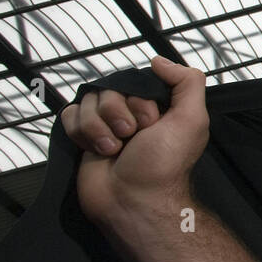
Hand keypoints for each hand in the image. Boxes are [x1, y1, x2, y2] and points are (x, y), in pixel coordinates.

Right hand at [59, 55, 209, 222]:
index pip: (136, 81)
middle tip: (131, 138)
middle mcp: (131, 113)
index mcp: (158, 106)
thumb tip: (159, 60)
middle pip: (109, 89)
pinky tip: (97, 151)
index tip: (151, 124)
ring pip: (88, 101)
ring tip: (115, 149)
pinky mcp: (83, 136)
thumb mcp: (191, 120)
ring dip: (99, 127)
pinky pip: (70, 114)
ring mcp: (106, 124)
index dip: (140, 101)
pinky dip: (81, 133)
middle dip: (118, 114)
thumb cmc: (164, 164)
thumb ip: (188, 83)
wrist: (133, 201)